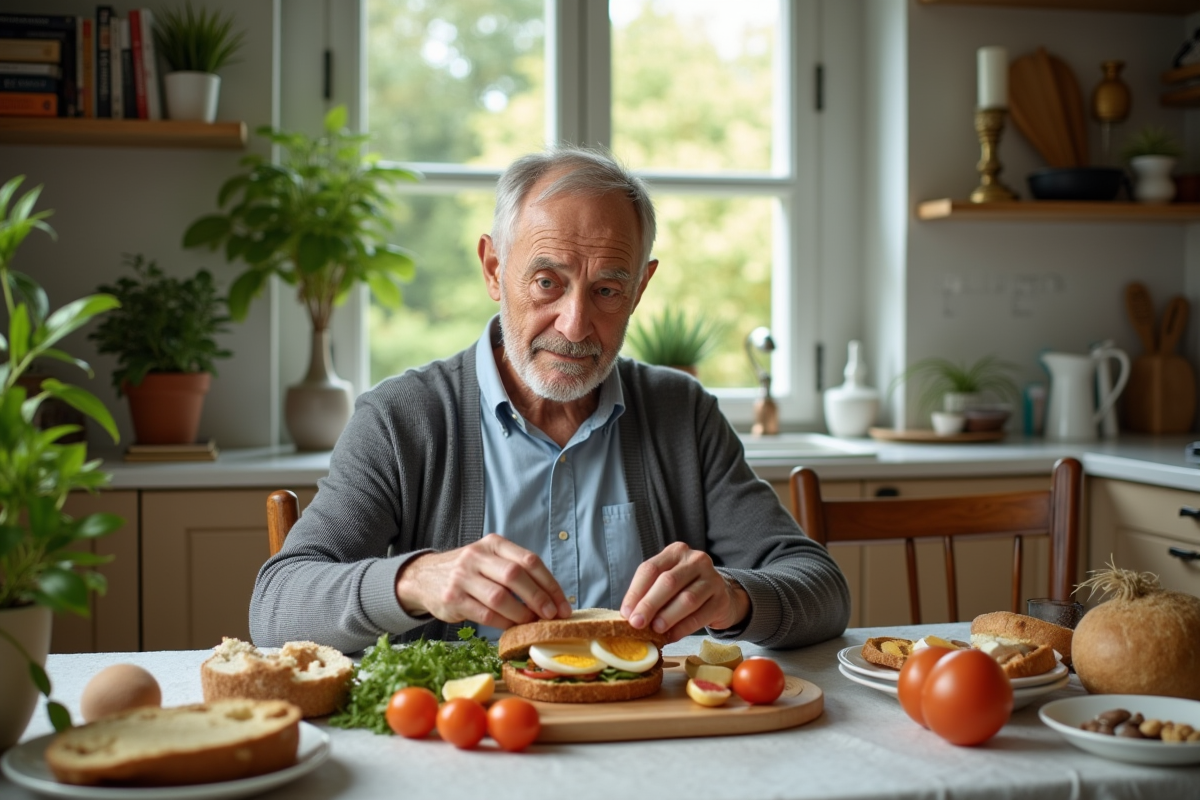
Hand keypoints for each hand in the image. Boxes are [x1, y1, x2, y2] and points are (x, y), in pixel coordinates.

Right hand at [395, 534, 572, 628]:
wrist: (423, 577)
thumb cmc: (468, 572)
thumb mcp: (489, 559)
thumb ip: (515, 572)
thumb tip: (551, 600)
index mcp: (493, 543)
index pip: (529, 561)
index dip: (550, 584)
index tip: (562, 605)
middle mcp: (477, 556)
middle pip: (516, 576)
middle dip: (539, 598)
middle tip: (552, 616)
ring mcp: (462, 577)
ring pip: (500, 597)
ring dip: (522, 614)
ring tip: (532, 623)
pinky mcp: (452, 599)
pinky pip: (485, 614)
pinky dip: (504, 623)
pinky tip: (512, 627)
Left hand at [619, 542, 749, 642]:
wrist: (721, 596)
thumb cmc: (685, 589)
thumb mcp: (667, 583)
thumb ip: (649, 593)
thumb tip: (629, 615)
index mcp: (675, 552)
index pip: (650, 569)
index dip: (636, 592)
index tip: (626, 613)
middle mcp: (695, 560)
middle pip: (668, 582)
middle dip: (649, 604)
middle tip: (637, 623)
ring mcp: (712, 578)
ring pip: (686, 599)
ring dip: (667, 617)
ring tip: (655, 630)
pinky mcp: (721, 599)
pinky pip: (700, 616)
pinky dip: (683, 628)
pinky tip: (671, 636)